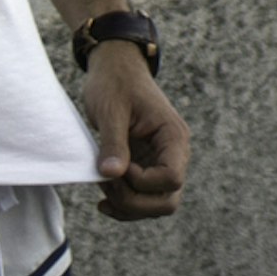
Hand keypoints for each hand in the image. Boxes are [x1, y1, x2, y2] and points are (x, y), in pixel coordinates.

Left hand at [85, 45, 187, 221]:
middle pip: (167, 201)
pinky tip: (105, 201)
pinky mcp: (147, 168)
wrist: (114, 69)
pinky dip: (126, 206)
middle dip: (133, 201)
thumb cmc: (114, 82)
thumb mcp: (110, 109)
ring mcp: (162, 163)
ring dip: (128, 205)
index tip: (118, 165)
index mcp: (173, 137)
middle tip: (104, 182)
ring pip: (157, 205)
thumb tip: (111, 175)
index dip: (141, 181)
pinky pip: (144, 199)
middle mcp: (174, 154)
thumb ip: (113, 141)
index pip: (171, 178)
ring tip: (102, 186)